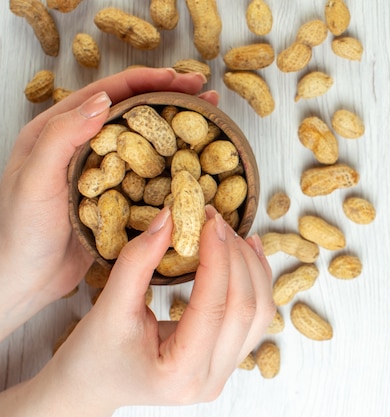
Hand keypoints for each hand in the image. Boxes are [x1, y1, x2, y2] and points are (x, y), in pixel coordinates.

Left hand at [0, 67, 216, 339]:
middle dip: (172, 97)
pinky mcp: (116, 196)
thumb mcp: (35, 179)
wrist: (24, 278)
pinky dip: (173, 164)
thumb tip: (104, 100)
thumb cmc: (20, 231)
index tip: (182, 79)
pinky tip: (194, 164)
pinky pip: (149, 173)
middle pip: (134, 111)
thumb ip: (63, 136)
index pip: (110, 94)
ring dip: (178, 128)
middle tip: (205, 93)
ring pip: (146, 140)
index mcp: (58, 130)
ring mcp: (103, 171)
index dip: (149, 81)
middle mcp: (83, 145)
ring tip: (210, 120)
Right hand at [0, 206, 274, 415]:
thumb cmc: (93, 354)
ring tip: (230, 231)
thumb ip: (137, 263)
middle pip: (245, 309)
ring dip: (251, 266)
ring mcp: (225, 371)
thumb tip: (169, 217)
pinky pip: (256, 316)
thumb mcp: (108, 308)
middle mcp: (211, 380)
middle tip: (215, 219)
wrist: (92, 385)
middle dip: (235, 257)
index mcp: (180, 375)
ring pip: (260, 312)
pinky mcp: (228, 357)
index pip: (213, 308)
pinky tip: (248, 251)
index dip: (217, 258)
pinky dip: (256, 280)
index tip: (209, 220)